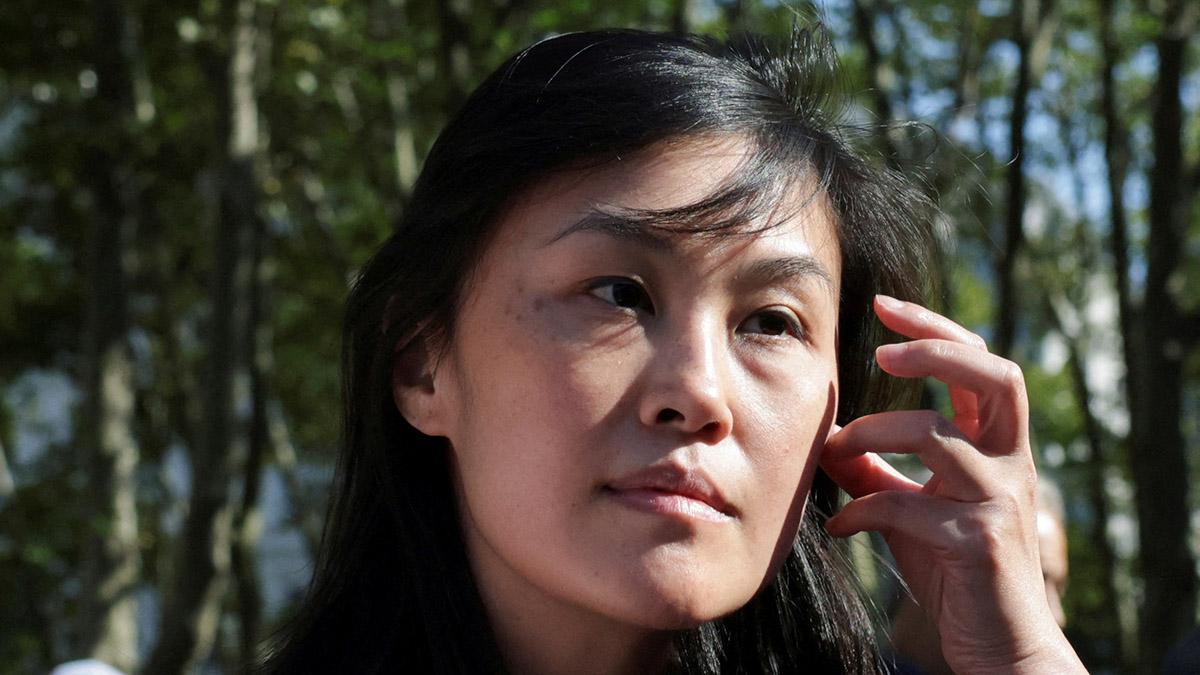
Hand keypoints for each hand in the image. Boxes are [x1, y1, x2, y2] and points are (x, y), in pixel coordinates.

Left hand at [820, 295, 1084, 673]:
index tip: (884, 306)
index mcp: (997, 445)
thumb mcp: (912, 508)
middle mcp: (1009, 464)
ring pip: (938, 436)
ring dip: (872, 433)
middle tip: (881, 352)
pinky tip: (837, 529)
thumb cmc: (955, 569)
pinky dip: (860, 511)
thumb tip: (826, 440)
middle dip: (936, 351)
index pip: (980, 364)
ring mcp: (999, 501)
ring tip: (836, 451)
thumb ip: (878, 470)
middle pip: (995, 377)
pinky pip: (909, 507)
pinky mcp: (979, 544)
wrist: (1000, 644)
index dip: (935, 330)